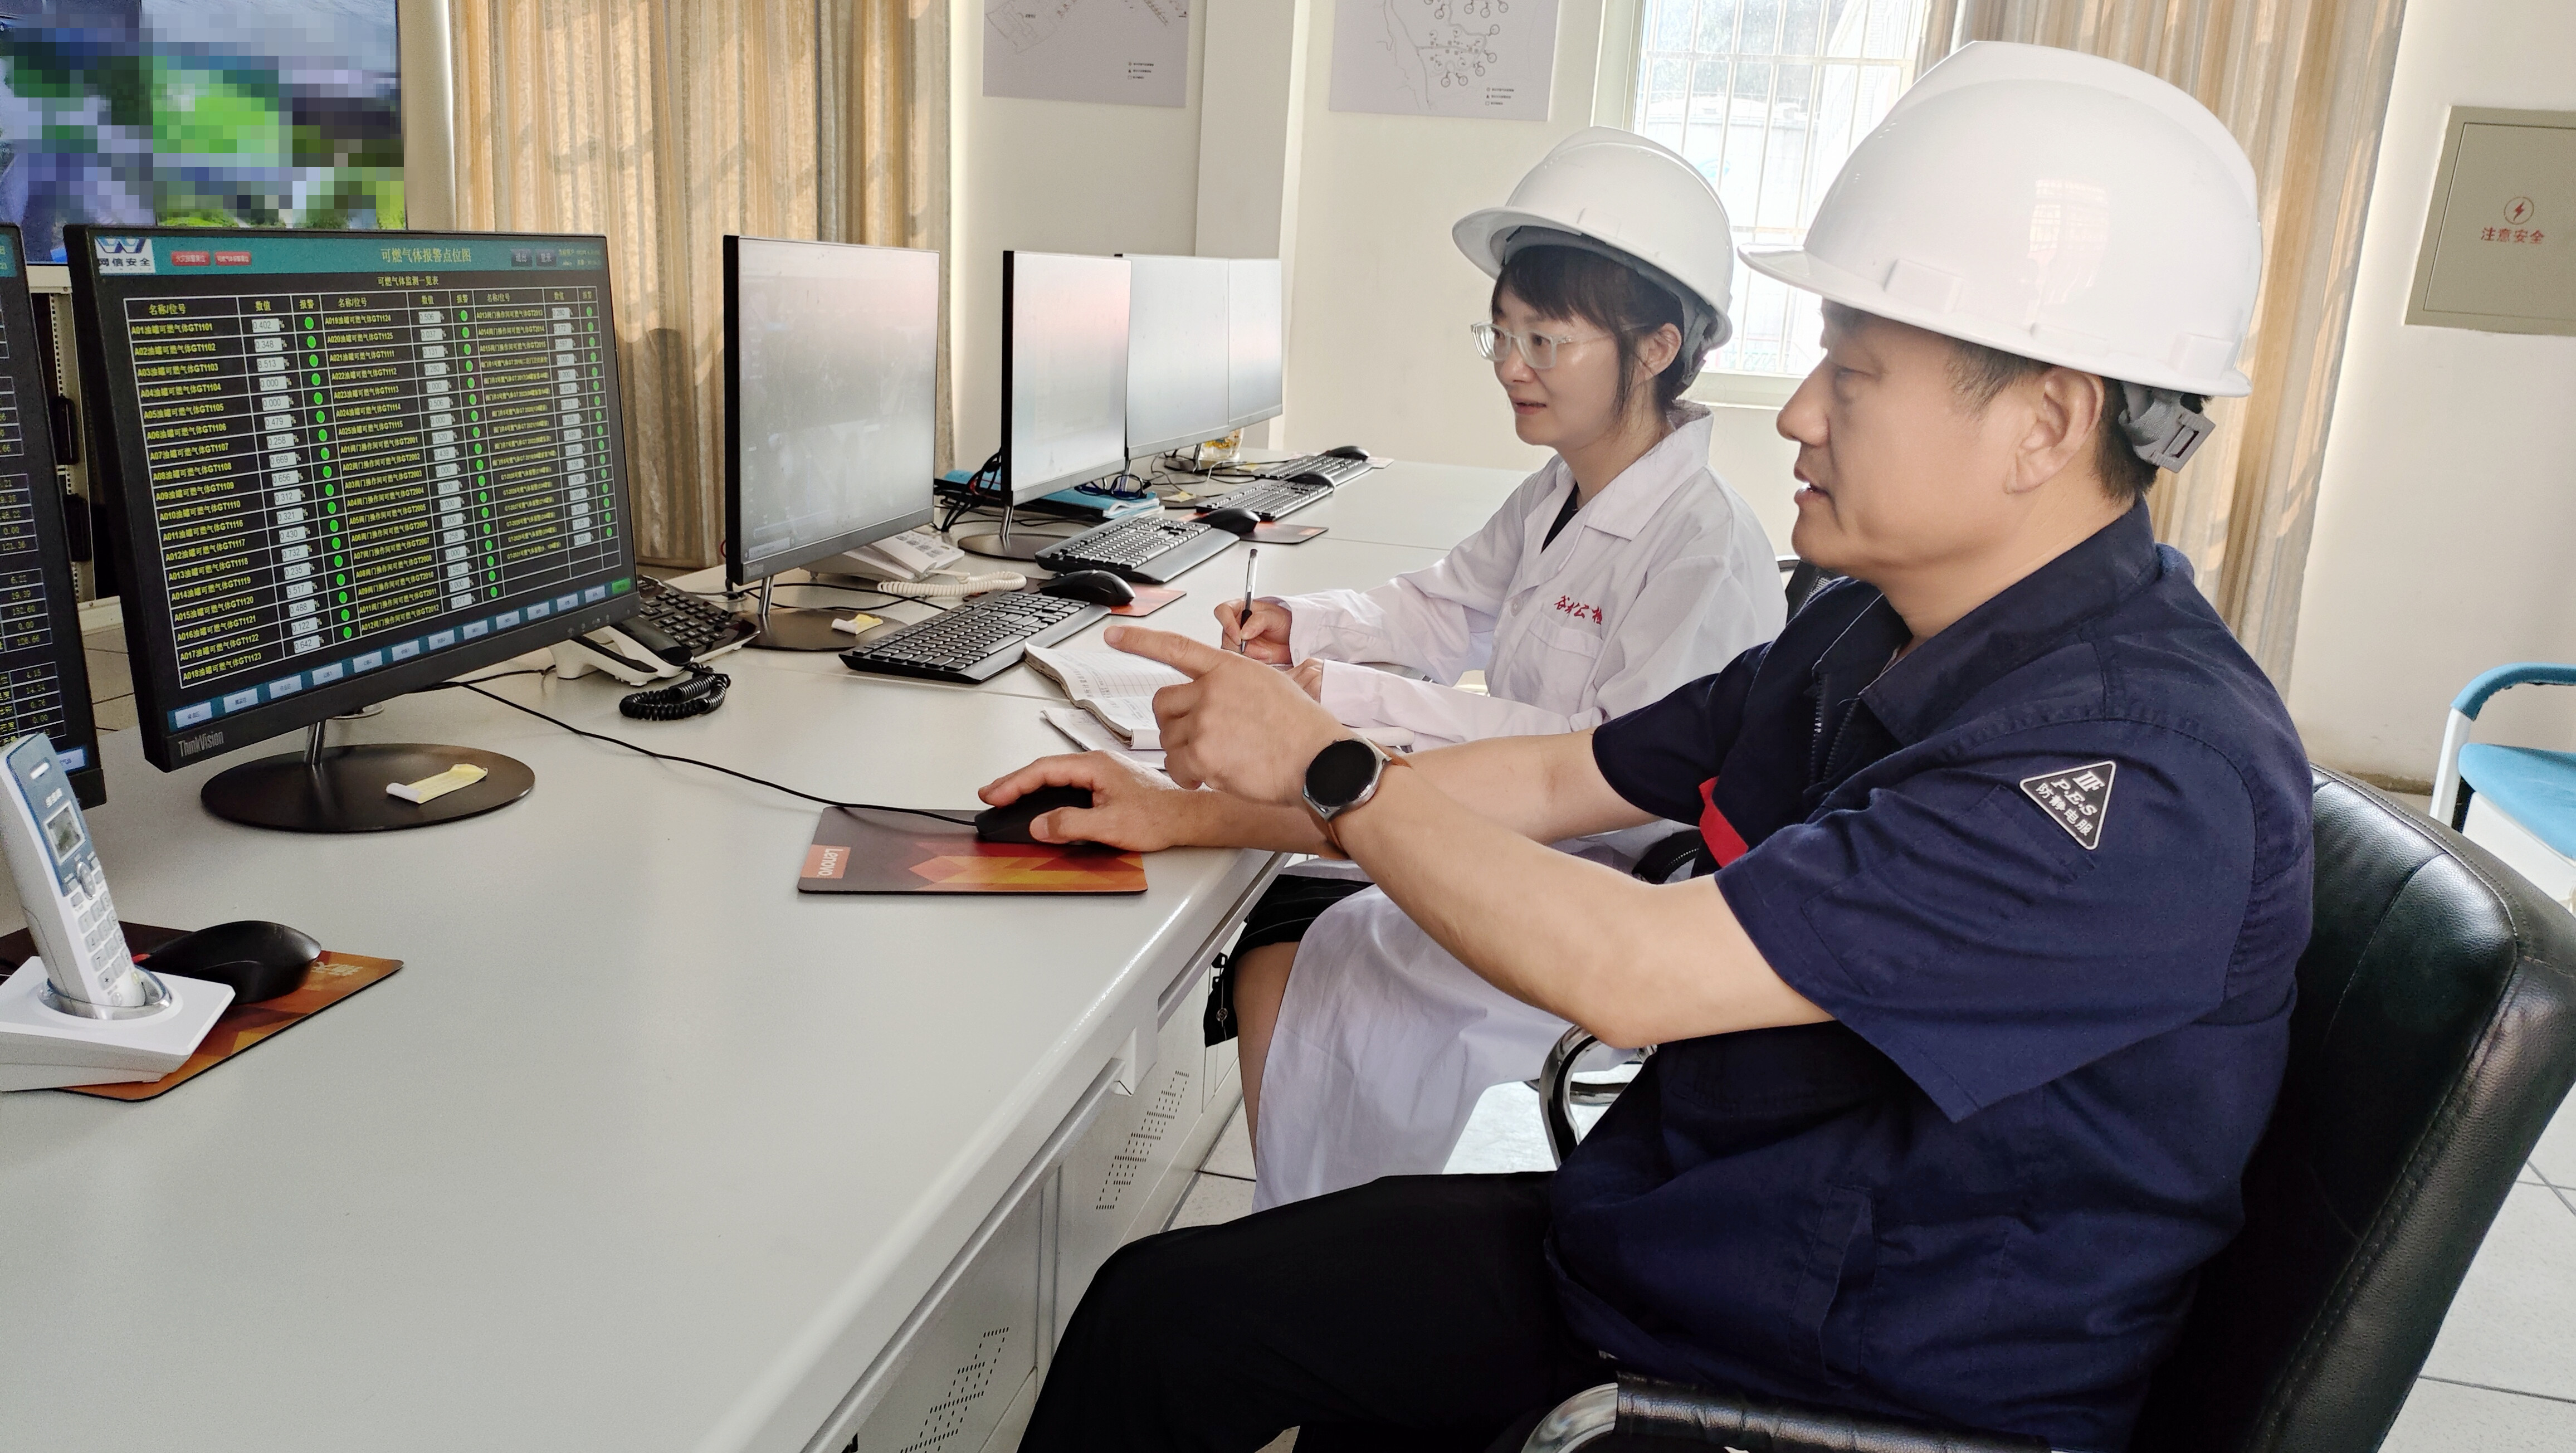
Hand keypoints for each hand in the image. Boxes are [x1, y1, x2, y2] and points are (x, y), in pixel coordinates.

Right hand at [978, 751, 1198, 850]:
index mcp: (1095, 765)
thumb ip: (1071, 824)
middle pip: (1046, 770)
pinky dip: (1049, 792)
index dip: (1014, 782)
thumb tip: (1040, 824)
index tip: (994, 795)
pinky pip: (1070, 785)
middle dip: (1015, 782)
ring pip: (1058, 777)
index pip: (1044, 770)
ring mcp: (1103, 773)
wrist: (1189, 817)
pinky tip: (1042, 801)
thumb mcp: (1111, 825)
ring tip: (1008, 797)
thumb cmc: (1160, 816)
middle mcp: (1097, 764)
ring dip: (1031, 787)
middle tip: (990, 795)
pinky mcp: (1108, 785)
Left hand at [1109, 626, 1345, 804]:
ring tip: (1218, 759)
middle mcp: (1212, 689)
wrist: (1319, 762)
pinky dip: (1188, 777)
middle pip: (1162, 703)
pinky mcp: (1203, 754)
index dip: (1140, 640)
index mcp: (1229, 667)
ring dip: (1184, 753)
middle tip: (1198, 738)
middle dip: (1174, 723)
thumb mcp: (1269, 685)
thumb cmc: (1303, 730)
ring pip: (1167, 738)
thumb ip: (1232, 685)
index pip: (1175, 647)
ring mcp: (1206, 720)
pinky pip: (1175, 766)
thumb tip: (1209, 695)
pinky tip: (1210, 777)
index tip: (1114, 635)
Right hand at [1214, 597, 1292, 663]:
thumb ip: (1259, 621)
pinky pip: (1238, 663)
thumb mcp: (1274, 616)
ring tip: (1267, 653)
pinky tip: (1264, 658)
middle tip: (1262, 650)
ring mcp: (1235, 641)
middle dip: (1244, 647)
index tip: (1239, 637)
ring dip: (1250, 656)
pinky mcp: (1240, 655)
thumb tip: (1243, 633)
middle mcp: (1234, 625)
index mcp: (1239, 609)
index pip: (1223, 612)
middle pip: (1226, 637)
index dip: (1227, 624)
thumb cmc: (1281, 621)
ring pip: (1231, 652)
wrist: (1290, 638)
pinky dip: (1253, 662)